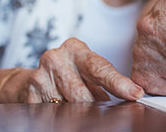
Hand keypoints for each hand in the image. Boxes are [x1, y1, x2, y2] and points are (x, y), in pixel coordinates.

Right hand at [22, 38, 143, 101]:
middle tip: (107, 111)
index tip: (135, 94)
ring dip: (81, 113)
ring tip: (83, 109)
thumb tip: (131, 95)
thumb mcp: (86, 70)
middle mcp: (56, 59)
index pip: (100, 68)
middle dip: (97, 106)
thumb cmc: (69, 73)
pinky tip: (65, 111)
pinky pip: (54, 113)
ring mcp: (40, 77)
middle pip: (83, 94)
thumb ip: (104, 81)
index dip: (118, 83)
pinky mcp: (30, 94)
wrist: (32, 80)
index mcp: (75, 49)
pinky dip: (64, 116)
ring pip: (69, 106)